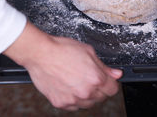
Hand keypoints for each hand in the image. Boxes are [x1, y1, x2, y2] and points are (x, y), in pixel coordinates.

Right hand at [3, 21, 121, 110]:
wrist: (40, 54)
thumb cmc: (62, 49)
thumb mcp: (88, 52)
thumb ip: (104, 66)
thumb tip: (116, 74)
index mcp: (96, 78)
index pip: (113, 89)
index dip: (110, 83)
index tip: (107, 80)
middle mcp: (86, 92)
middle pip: (101, 97)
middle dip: (99, 89)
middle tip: (89, 78)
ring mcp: (73, 99)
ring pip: (88, 104)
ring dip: (87, 96)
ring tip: (78, 81)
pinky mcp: (61, 103)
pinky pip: (73, 106)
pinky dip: (73, 99)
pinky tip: (69, 86)